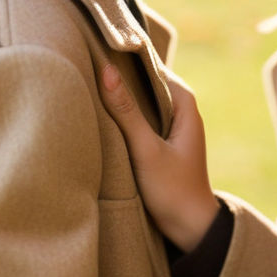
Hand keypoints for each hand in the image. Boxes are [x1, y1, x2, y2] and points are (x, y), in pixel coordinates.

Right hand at [101, 63, 219, 250]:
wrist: (190, 229)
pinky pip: (140, 120)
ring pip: (142, 103)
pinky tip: (101, 117)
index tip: (99, 47)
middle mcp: (181, 112)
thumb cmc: (172, 190)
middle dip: (120, 77)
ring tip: (87, 85)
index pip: (153, 68)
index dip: (128, 57)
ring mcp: (172, 129)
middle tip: (86, 63)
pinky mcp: (161, 144)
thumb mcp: (145, 149)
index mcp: (185, 105)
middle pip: (146, 84)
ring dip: (120, 98)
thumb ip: (125, 112)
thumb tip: (105, 71)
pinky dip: (123, 116)